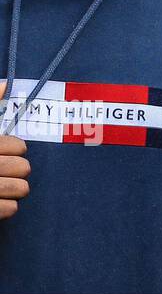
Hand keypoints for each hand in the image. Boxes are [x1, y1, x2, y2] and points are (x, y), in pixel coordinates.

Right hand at [0, 82, 30, 219]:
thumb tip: (7, 84)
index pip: (18, 147)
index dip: (16, 149)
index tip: (7, 151)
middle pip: (23, 168)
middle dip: (19, 169)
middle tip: (9, 170)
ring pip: (20, 189)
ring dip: (15, 189)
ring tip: (6, 186)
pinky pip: (8, 209)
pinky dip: (7, 207)